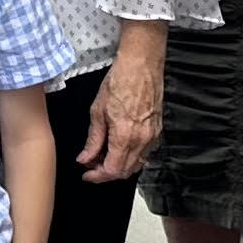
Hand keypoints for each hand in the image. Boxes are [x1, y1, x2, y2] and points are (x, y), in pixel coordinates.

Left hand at [77, 55, 162, 182]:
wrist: (141, 66)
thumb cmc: (119, 82)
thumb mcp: (97, 112)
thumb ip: (93, 140)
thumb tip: (85, 159)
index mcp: (125, 136)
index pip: (112, 170)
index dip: (97, 176)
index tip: (86, 174)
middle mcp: (142, 140)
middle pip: (125, 171)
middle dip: (106, 173)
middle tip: (91, 164)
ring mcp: (152, 136)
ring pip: (136, 165)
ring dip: (119, 166)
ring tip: (103, 155)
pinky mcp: (157, 131)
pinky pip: (144, 153)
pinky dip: (131, 157)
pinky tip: (118, 147)